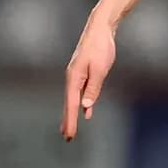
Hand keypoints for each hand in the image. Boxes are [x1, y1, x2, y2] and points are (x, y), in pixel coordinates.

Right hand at [62, 16, 117, 141]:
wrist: (100, 29)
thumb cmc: (100, 47)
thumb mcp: (100, 68)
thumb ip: (93, 87)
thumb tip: (86, 106)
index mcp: (74, 78)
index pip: (71, 105)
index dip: (70, 121)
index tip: (69, 135)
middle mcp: (72, 78)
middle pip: (70, 104)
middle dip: (68, 121)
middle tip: (67, 138)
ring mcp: (78, 76)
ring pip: (74, 99)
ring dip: (73, 114)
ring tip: (70, 128)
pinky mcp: (84, 73)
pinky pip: (81, 93)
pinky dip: (82, 104)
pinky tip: (85, 111)